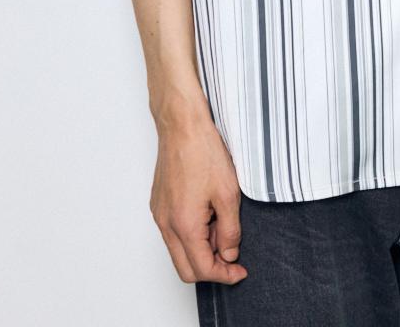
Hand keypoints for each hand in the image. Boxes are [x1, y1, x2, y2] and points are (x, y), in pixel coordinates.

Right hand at [149, 115, 248, 284]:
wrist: (182, 125)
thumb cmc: (203, 151)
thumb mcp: (228, 193)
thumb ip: (230, 230)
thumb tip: (229, 254)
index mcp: (184, 224)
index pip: (202, 269)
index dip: (224, 275)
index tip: (240, 271)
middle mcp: (166, 224)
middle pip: (186, 269)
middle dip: (211, 268)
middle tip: (233, 256)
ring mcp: (160, 215)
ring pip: (179, 252)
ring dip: (202, 250)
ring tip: (223, 226)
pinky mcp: (159, 205)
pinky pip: (174, 234)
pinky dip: (192, 235)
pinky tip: (209, 215)